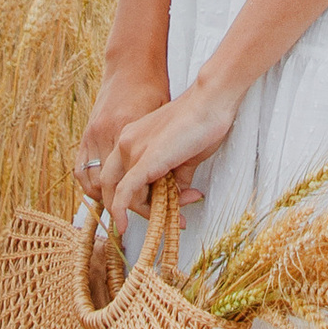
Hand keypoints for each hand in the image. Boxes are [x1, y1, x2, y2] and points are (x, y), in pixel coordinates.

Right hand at [74, 61, 165, 211]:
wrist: (133, 63)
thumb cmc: (155, 90)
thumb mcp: (168, 125)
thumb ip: (170, 156)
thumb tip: (180, 191)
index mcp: (129, 137)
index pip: (132, 189)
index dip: (148, 209)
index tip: (163, 219)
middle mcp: (108, 139)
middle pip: (112, 191)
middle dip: (131, 208)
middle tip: (154, 215)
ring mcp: (94, 135)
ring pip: (93, 183)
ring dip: (110, 198)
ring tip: (131, 205)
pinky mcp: (88, 132)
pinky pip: (82, 169)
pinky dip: (94, 182)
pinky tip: (109, 188)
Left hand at [99, 76, 237, 235]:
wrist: (211, 102)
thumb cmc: (202, 122)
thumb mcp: (184, 156)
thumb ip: (176, 176)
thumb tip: (179, 196)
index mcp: (132, 138)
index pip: (121, 177)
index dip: (138, 198)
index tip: (163, 208)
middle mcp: (125, 142)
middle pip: (116, 188)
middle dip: (138, 209)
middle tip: (166, 217)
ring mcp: (131, 149)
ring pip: (124, 195)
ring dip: (147, 212)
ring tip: (177, 215)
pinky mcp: (143, 160)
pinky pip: (125, 192)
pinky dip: (122, 212)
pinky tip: (124, 226)